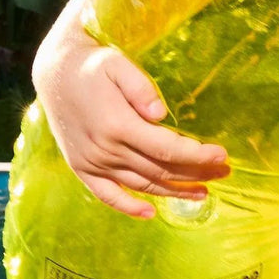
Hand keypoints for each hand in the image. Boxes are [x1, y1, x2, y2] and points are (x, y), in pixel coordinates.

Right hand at [33, 16, 229, 219]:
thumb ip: (140, 87)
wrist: (54, 74)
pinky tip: (151, 214)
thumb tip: (160, 113)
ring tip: (203, 193)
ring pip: (141, 185)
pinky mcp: (82, 169)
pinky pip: (107, 196)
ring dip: (174, 192)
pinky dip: (129, 208)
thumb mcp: (117, 64)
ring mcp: (92, 163)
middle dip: (196, 173)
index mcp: (117, 125)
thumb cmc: (92, 66)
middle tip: (224, 173)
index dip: (197, 155)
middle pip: (160, 169)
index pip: (167, 148)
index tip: (222, 156)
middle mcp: (105, 150)